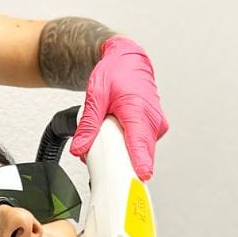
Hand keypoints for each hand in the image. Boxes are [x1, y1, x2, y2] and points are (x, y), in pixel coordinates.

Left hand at [70, 36, 168, 180]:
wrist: (128, 60)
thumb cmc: (116, 73)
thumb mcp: (96, 96)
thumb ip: (89, 124)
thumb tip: (80, 148)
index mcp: (137, 109)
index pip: (140, 140)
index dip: (141, 161)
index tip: (142, 176)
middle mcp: (152, 118)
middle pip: (143, 152)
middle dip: (124, 162)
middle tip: (103, 159)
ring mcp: (157, 124)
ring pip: (144, 151)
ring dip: (127, 154)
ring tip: (110, 140)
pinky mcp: (156, 128)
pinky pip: (145, 145)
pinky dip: (132, 147)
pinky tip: (120, 137)